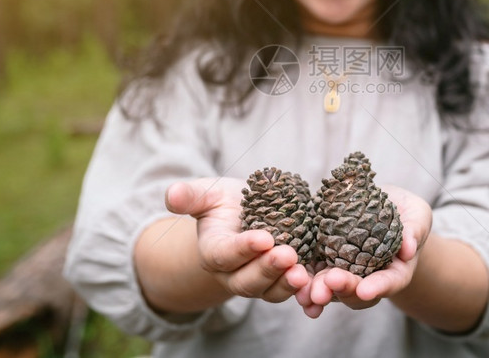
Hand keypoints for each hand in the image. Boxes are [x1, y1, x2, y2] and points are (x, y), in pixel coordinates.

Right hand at [165, 178, 309, 302]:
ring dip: (286, 285)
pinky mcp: (282, 281)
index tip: (263, 238)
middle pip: (248, 280)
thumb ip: (190, 196)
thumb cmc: (224, 204)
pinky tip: (318, 287)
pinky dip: (304, 294)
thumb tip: (170, 194)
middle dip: (267, 270)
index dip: (243, 249)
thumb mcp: (207, 195)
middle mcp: (234, 273)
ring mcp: (259, 281)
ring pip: (270, 291)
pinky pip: (292, 293)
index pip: (225, 254)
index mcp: (214, 251)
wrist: (243, 218)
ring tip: (301, 273)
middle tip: (288, 255)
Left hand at [295, 185, 431, 317]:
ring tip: (306, 292)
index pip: (389, 282)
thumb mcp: (417, 215)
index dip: (378, 287)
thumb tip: (408, 248)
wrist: (384, 207)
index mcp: (395, 270)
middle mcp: (369, 278)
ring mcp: (345, 271)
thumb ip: (415, 229)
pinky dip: (302, 282)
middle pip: (356, 291)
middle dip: (342, 289)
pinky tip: (291, 282)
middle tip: (330, 283)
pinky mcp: (325, 260)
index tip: (365, 291)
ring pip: (331, 288)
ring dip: (318, 292)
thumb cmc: (406, 213)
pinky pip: (313, 274)